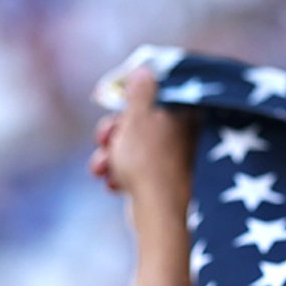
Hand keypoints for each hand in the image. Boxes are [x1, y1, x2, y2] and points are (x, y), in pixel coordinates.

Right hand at [90, 67, 194, 213]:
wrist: (159, 215)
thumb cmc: (147, 163)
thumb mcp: (137, 119)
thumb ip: (139, 93)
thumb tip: (145, 70)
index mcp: (184, 117)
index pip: (153, 99)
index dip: (127, 105)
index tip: (108, 108)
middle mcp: (185, 138)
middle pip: (141, 124)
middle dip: (114, 133)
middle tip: (102, 140)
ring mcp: (177, 163)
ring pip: (136, 149)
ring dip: (112, 156)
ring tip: (100, 169)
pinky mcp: (167, 185)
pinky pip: (139, 172)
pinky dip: (123, 175)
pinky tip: (113, 185)